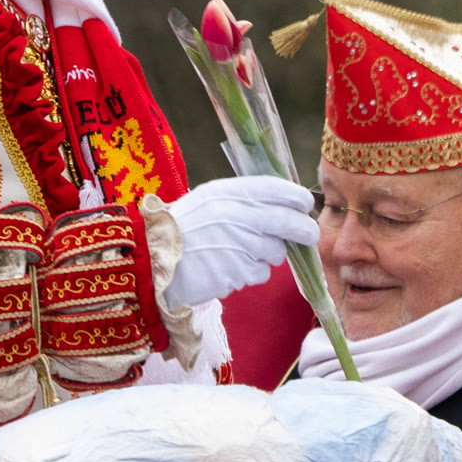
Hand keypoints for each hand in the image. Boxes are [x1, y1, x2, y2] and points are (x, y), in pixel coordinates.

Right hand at [164, 175, 318, 310]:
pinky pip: (260, 273)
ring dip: (268, 255)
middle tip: (309, 235)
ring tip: (241, 252)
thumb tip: (284, 207)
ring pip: (276, 252)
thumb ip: (243, 199)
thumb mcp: (209, 200)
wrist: (152, 260)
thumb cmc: (183, 229)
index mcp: (228, 192)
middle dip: (304, 230)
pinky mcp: (236, 273)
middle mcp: (236, 215)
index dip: (296, 197)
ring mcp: (237, 246)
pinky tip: (229, 267)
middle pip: (288, 223)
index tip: (304, 203)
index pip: (275, 188)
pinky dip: (251, 273)